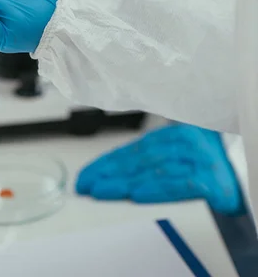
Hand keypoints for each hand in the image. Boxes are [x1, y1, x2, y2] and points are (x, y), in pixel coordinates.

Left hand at [76, 125, 243, 214]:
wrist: (249, 176)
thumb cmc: (215, 168)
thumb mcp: (185, 153)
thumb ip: (159, 155)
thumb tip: (122, 170)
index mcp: (178, 133)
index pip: (136, 148)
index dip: (109, 161)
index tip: (89, 174)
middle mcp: (188, 141)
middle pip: (140, 157)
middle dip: (108, 171)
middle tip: (86, 183)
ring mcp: (200, 158)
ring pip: (153, 168)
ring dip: (123, 180)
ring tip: (102, 190)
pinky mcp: (212, 179)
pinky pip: (178, 183)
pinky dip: (156, 188)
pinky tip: (137, 193)